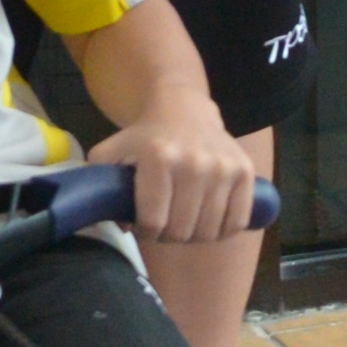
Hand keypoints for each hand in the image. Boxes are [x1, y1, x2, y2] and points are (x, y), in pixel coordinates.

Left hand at [97, 107, 258, 246]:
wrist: (184, 111)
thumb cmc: (145, 139)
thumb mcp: (111, 153)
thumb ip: (101, 187)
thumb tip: (121, 225)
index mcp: (158, 158)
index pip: (153, 222)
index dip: (145, 232)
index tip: (143, 226)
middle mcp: (194, 162)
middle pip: (181, 231)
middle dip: (169, 236)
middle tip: (165, 224)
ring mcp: (223, 168)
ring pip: (209, 232)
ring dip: (194, 236)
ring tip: (184, 221)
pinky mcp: (245, 172)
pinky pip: (236, 223)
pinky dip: (222, 231)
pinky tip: (209, 221)